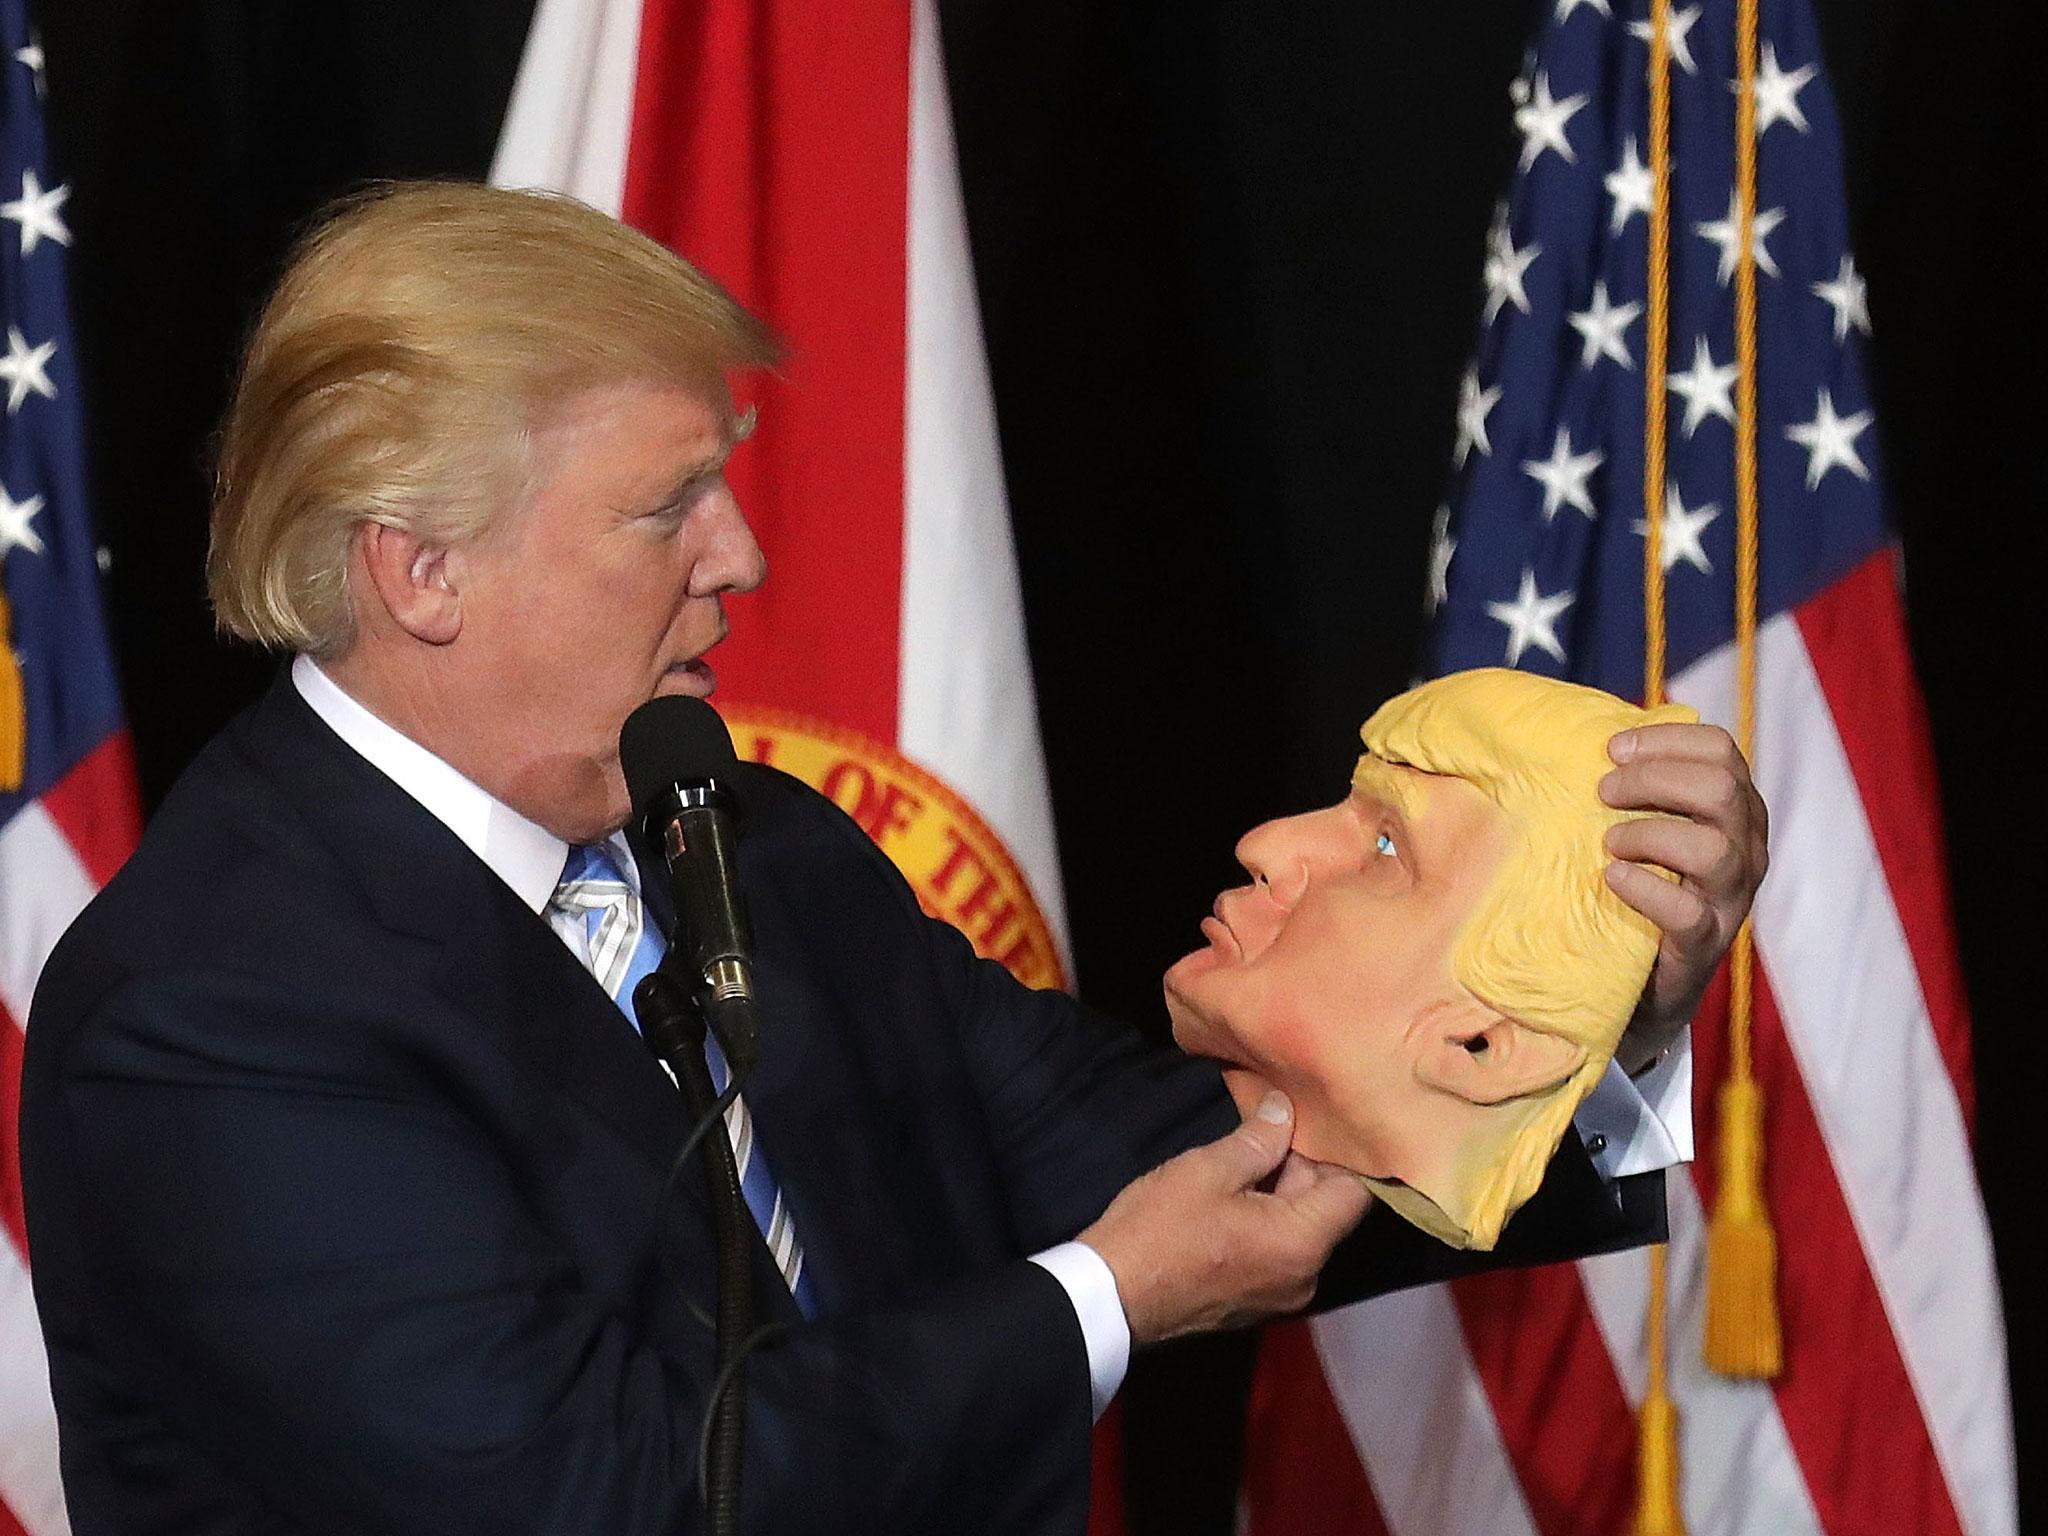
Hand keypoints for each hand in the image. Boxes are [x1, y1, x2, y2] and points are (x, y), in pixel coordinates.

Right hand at [1078, 1091, 1371, 1345]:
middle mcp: (1306, 1277)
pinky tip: (1238, 1193)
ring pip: (1303, 1231)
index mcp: (1303, 1243)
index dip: (1344, 1151)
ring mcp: (1282, 1296)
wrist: (1111, 1297)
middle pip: (1329, 1211)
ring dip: (1284, 1192)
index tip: (1321, 1117)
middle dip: (1306, 1167)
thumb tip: (1286, 1110)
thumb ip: (1259, 1139)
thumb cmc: (1161, 1228)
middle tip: (1275, 1124)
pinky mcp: (1256, 1303)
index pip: (1356, 1192)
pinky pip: (1281, 1252)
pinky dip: (1270, 1221)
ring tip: (1252, 1151)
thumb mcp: (1208, 1170)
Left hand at [1600, 721, 1769, 1070]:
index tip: (1611, 749)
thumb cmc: (1638, 883)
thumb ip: (1630, 782)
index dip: (1666, 739)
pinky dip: (1644, 888)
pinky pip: (1686, 912)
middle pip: (1721, 788)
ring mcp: (1731, 898)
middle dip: (1654, 778)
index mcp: (1734, 809)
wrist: (1645, 982)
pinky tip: (1613, 878)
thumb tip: (1574, 731)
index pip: (1722, 750)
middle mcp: (1745, 848)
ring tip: (1609, 842)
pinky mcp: (1705, 944)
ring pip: (1714, 847)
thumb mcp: (1644, 823)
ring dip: (1650, 832)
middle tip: (1603, 792)